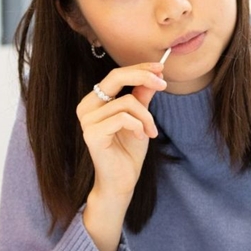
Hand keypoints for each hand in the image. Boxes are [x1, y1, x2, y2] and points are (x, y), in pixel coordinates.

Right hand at [76, 62, 166, 198]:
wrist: (122, 181)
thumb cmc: (128, 151)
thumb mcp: (140, 118)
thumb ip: (142, 96)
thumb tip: (154, 75)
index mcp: (95, 100)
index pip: (116, 75)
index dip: (139, 69)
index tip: (160, 68)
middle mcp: (87, 107)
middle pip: (115, 77)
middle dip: (143, 77)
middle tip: (163, 85)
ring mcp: (87, 120)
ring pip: (127, 102)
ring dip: (147, 117)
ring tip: (151, 132)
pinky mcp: (92, 134)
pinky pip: (123, 118)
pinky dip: (138, 126)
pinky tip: (141, 137)